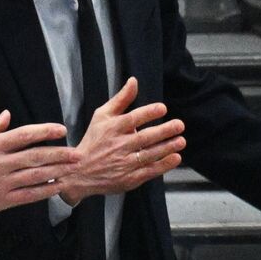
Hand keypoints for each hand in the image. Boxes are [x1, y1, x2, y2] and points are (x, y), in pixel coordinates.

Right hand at [0, 111, 78, 218]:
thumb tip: (8, 114)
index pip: (25, 135)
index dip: (46, 131)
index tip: (62, 130)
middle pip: (36, 156)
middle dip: (60, 154)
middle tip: (78, 153)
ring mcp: (1, 183)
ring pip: (35, 176)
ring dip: (57, 172)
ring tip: (73, 169)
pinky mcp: (0, 200)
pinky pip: (27, 195)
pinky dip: (44, 191)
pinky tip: (57, 187)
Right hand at [59, 77, 184, 203]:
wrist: (79, 172)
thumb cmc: (94, 140)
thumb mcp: (102, 116)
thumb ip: (121, 99)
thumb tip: (134, 81)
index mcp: (112, 129)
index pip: (132, 119)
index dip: (148, 113)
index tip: (162, 108)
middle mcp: (118, 146)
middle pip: (144, 138)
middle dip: (163, 131)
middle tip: (179, 125)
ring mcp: (124, 164)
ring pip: (149, 155)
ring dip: (167, 147)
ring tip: (181, 140)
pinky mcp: (129, 179)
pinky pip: (149, 171)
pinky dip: (163, 165)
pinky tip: (175, 158)